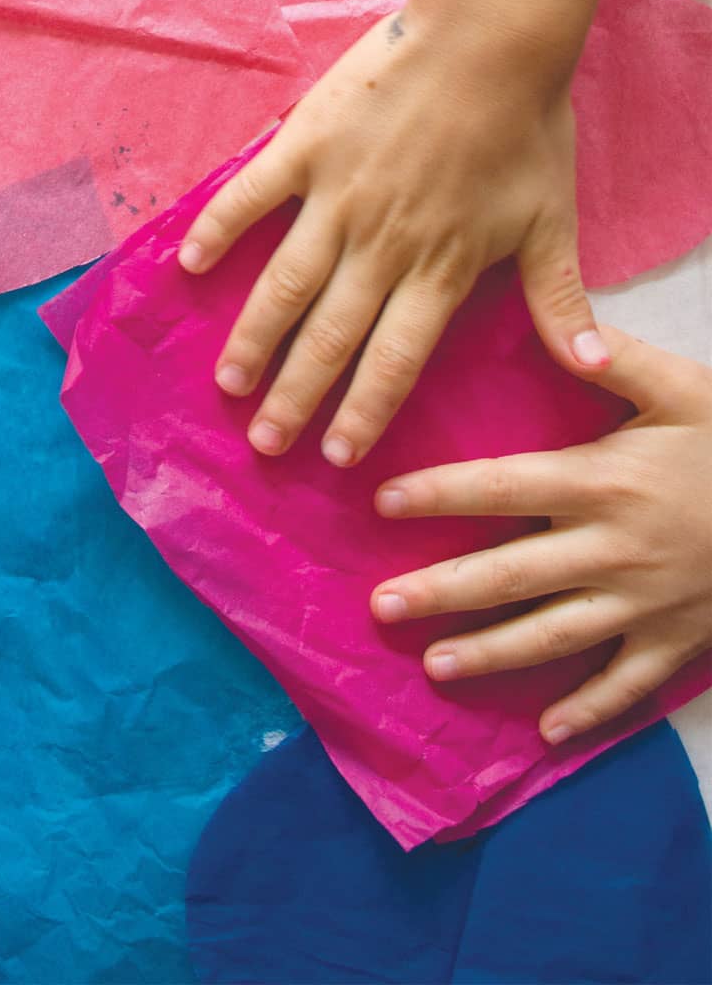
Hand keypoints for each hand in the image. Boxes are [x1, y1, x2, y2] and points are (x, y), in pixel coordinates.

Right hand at [179, 0, 606, 464]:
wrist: (489, 36)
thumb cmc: (525, 126)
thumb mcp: (551, 219)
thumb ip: (560, 298)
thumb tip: (594, 366)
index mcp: (439, 266)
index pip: (395, 360)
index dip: (364, 411)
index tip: (334, 457)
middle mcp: (380, 243)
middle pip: (331, 335)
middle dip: (296, 396)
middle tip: (263, 442)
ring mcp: (337, 195)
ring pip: (286, 283)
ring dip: (255, 338)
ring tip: (226, 383)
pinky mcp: (306, 146)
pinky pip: (252, 196)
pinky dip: (219, 230)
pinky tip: (191, 266)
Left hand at [370, 327, 711, 741]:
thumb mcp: (686, 389)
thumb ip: (621, 360)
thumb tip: (571, 331)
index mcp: (603, 481)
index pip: (502, 486)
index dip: (440, 493)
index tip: (383, 500)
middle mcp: (611, 548)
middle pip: (509, 575)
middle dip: (440, 592)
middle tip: (379, 607)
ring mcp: (643, 603)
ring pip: (551, 636)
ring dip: (489, 654)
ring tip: (433, 666)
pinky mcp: (676, 640)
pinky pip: (625, 683)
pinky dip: (587, 709)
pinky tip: (546, 729)